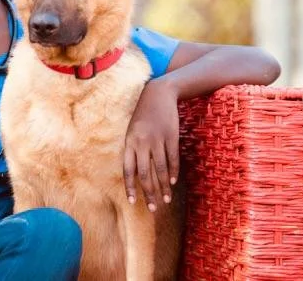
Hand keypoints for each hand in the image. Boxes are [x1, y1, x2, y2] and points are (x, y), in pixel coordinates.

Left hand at [123, 77, 179, 211]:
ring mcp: (158, 140)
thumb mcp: (133, 130)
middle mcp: (142, 143)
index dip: (131, 187)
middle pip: (145, 174)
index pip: (128, 170)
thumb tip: (135, 173)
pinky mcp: (171, 136)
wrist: (158, 94)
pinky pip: (172, 159)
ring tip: (166, 200)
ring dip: (164, 187)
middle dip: (149, 193)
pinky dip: (173, 172)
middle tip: (154, 209)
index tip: (133, 202)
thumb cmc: (143, 115)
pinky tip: (173, 182)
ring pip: (161, 169)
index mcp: (130, 142)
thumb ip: (133, 150)